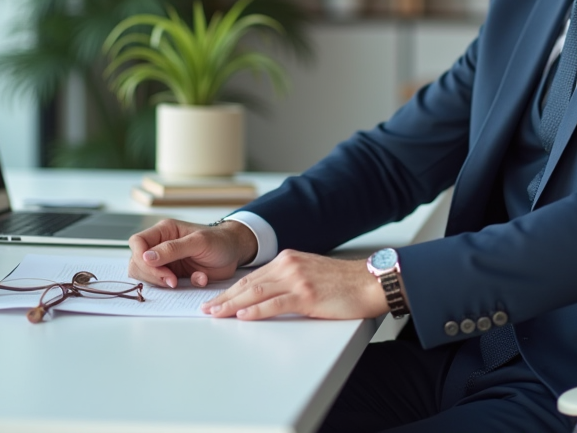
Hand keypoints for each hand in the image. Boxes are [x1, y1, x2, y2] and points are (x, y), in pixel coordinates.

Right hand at [128, 218, 257, 287]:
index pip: (137, 242)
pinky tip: (198, 279)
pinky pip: (164, 285)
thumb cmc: (219, 240)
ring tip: (179, 282)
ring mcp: (165, 262)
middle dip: (151, 274)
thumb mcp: (199, 241)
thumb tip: (146, 256)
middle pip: (137, 262)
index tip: (157, 268)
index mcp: (164, 231)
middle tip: (171, 280)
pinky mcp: (173, 275)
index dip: (141, 257)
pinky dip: (178, 287)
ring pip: (146, 276)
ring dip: (161, 282)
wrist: (234, 252)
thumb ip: (172, 248)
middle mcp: (160, 246)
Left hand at [201, 249, 387, 320]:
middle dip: (225, 297)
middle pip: (249, 284)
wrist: (370, 282)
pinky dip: (257, 311)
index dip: (231, 289)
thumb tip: (267, 296)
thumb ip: (290, 280)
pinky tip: (243, 317)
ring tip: (216, 314)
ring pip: (257, 293)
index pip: (252, 276)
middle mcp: (290, 265)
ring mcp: (298, 280)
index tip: (216, 300)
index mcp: (289, 259)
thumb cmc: (344, 283)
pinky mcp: (307, 295)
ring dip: (233, 305)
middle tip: (206, 309)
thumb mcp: (311, 274)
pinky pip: (275, 304)